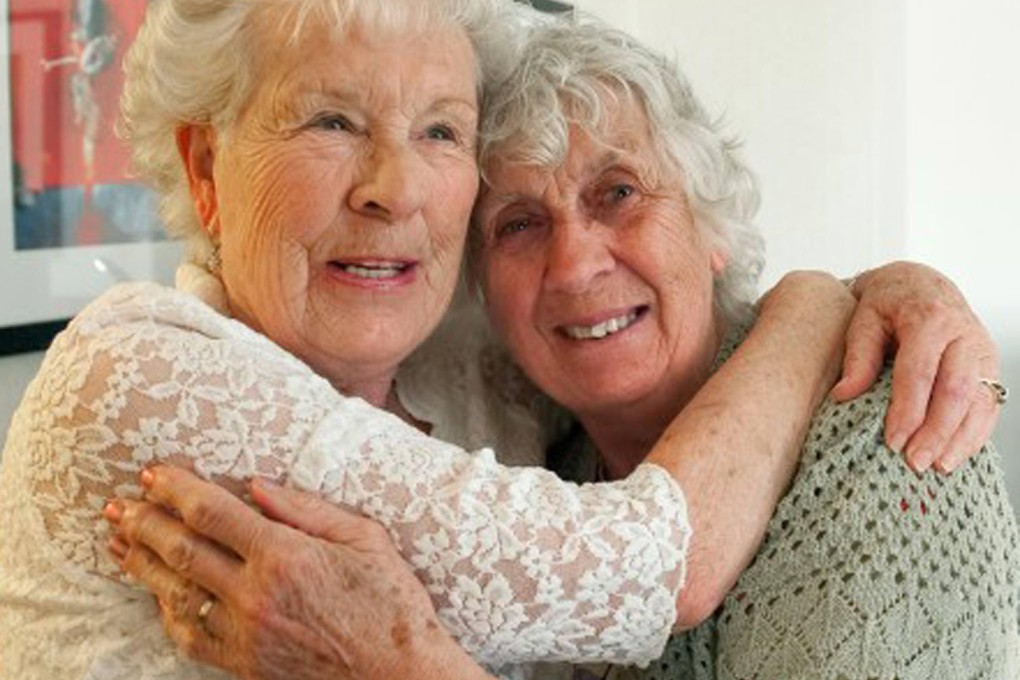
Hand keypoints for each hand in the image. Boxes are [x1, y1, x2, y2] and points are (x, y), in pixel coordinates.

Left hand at [104, 466, 491, 679]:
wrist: (401, 675)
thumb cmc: (392, 602)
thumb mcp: (364, 538)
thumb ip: (306, 509)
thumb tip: (255, 485)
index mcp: (285, 556)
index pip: (211, 513)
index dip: (175, 489)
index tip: (151, 474)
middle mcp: (256, 595)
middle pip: (182, 550)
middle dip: (144, 523)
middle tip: (117, 506)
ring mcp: (246, 634)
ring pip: (177, 594)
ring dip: (143, 566)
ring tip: (120, 544)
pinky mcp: (246, 664)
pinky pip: (192, 637)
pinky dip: (169, 612)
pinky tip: (158, 596)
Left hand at [830, 261, 1000, 472]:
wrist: (920, 283)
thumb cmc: (887, 303)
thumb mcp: (863, 319)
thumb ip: (857, 356)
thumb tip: (844, 395)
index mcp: (929, 318)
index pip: (919, 372)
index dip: (908, 411)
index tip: (894, 442)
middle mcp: (963, 334)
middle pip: (956, 390)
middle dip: (936, 431)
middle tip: (915, 463)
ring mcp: (982, 350)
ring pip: (979, 401)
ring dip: (960, 439)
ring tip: (937, 467)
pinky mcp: (990, 365)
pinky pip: (989, 404)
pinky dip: (975, 433)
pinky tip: (956, 454)